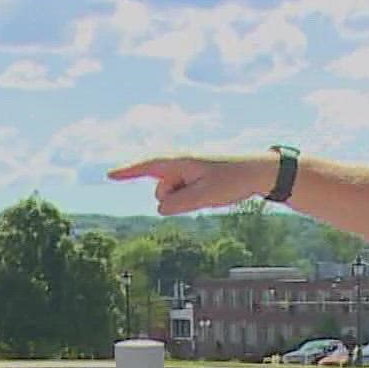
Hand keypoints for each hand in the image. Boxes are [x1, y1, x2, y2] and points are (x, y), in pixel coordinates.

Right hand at [107, 155, 269, 214]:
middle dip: (174, 199)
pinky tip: (211, 193)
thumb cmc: (233, 180)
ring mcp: (187, 170)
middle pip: (161, 189)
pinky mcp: (194, 177)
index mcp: (182, 160)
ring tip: (212, 191)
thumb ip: (179, 202)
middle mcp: (181, 163)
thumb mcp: (205, 196)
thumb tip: (159, 207)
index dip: (128, 171)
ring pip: (171, 195)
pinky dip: (191, 198)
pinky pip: (182, 194)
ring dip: (185, 199)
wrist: (258, 171)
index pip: (148, 166)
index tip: (110, 174)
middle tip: (205, 193)